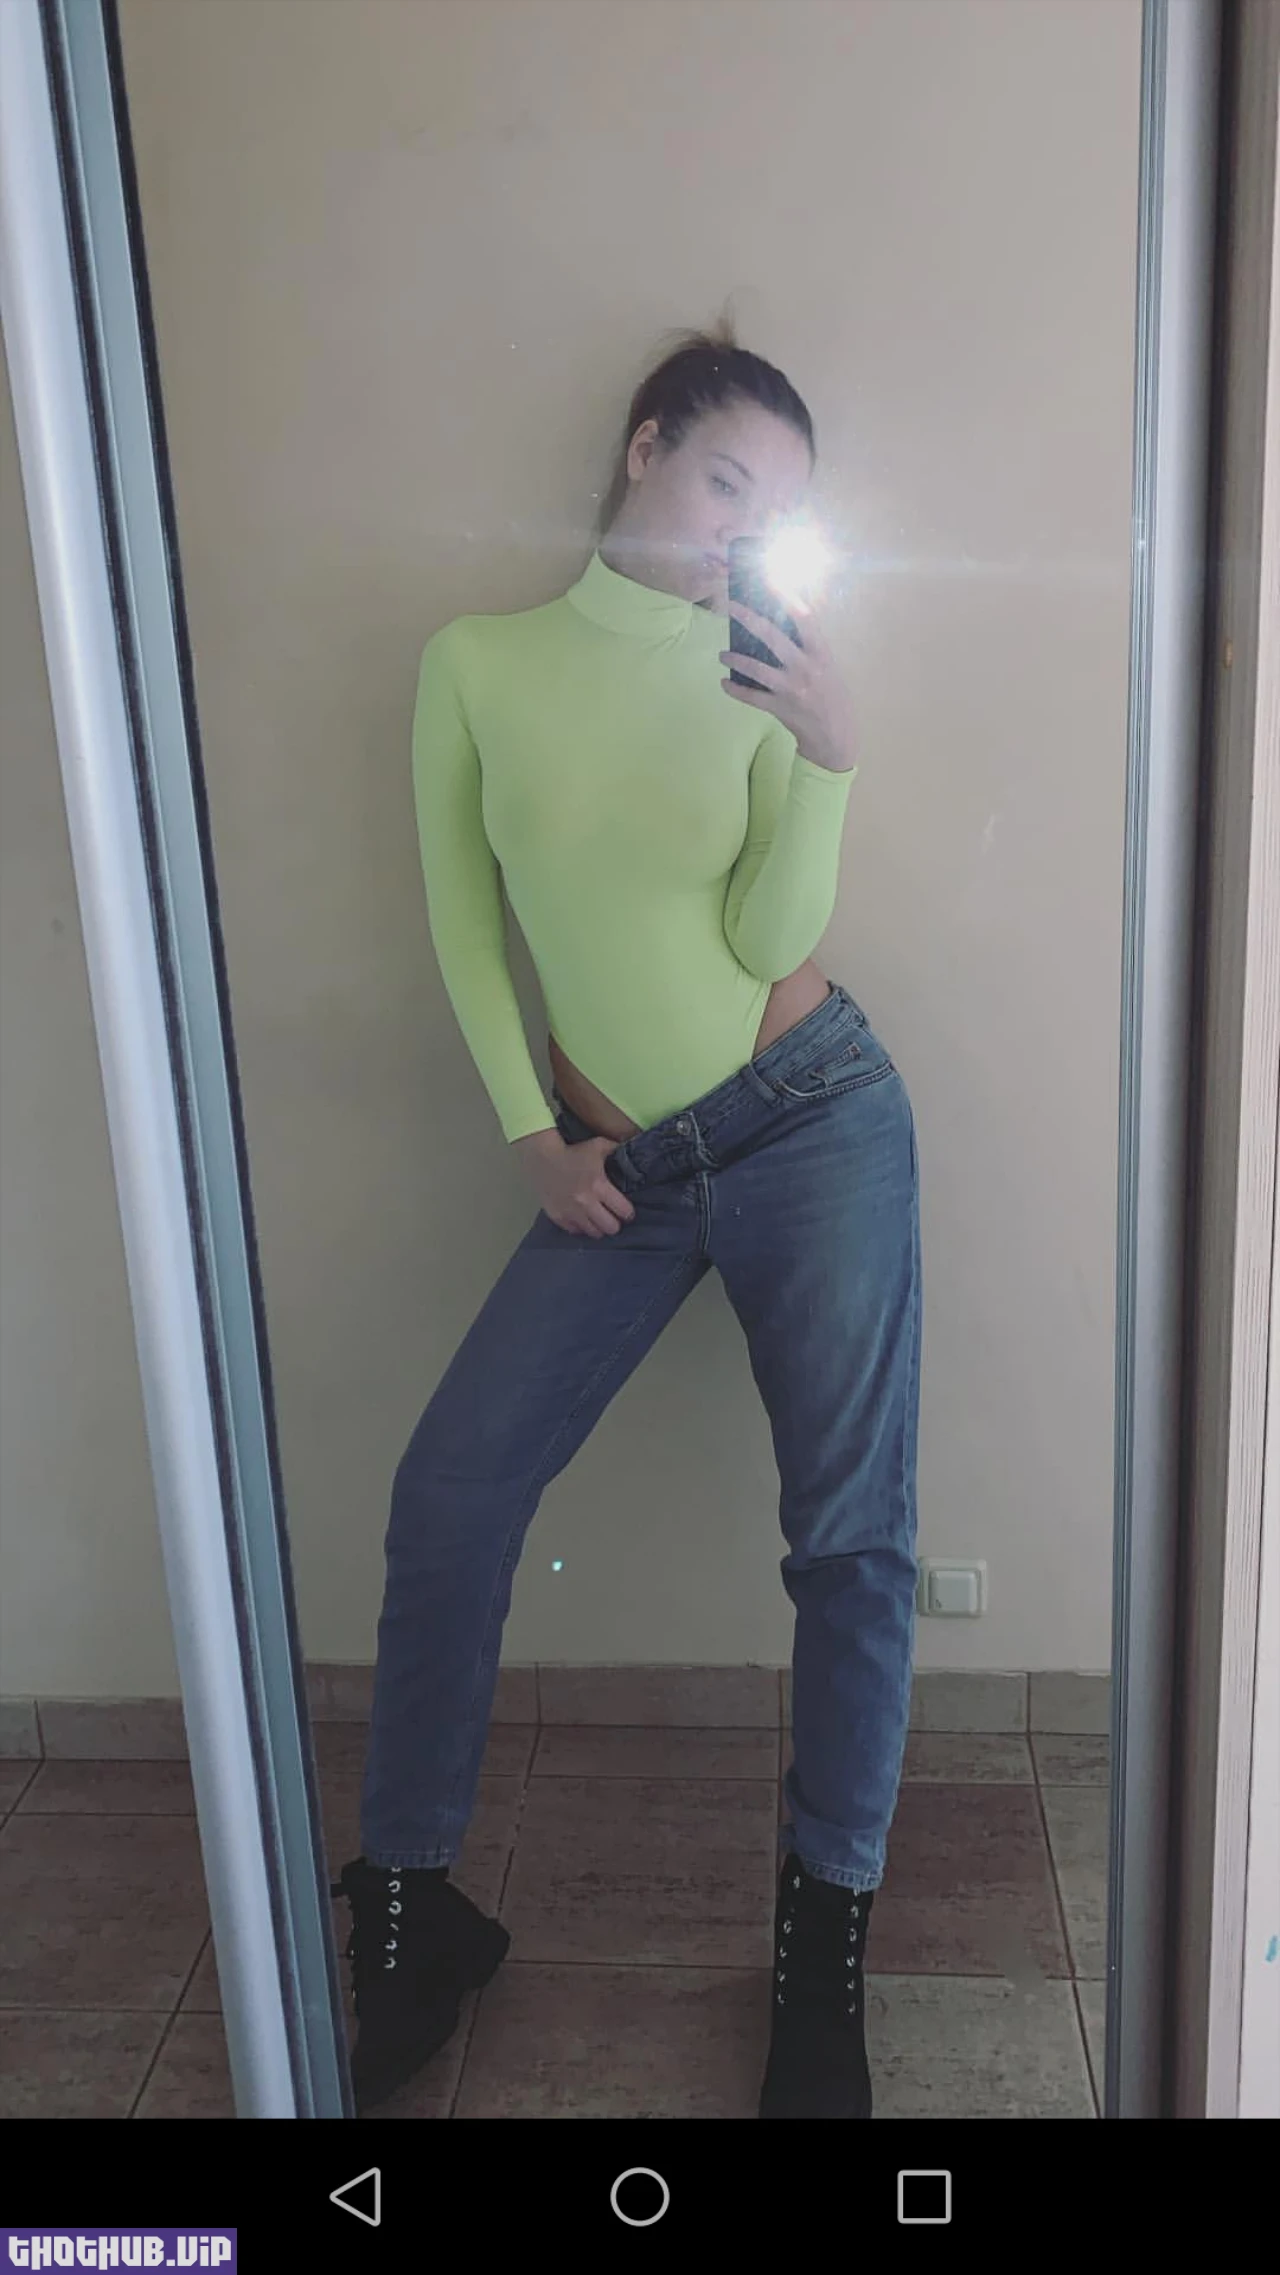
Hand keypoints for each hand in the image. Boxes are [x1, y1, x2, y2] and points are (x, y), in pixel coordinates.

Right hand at [512, 1128, 636, 1237]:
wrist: (542, 1157)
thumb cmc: (573, 1152)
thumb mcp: (599, 1145)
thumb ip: (618, 1150)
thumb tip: (636, 1151)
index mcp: (599, 1185)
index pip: (624, 1211)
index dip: (628, 1212)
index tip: (627, 1211)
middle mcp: (586, 1202)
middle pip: (611, 1228)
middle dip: (615, 1223)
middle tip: (613, 1216)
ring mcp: (571, 1212)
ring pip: (594, 1233)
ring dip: (599, 1227)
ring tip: (598, 1219)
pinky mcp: (558, 1217)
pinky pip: (576, 1231)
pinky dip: (581, 1227)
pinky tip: (583, 1218)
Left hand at [720, 598, 856, 773]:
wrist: (835, 736)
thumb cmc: (831, 695)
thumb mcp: (828, 667)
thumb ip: (809, 648)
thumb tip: (780, 623)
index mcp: (821, 654)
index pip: (805, 618)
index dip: (787, 597)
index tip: (770, 581)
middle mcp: (806, 668)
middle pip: (773, 637)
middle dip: (749, 619)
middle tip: (731, 606)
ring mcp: (791, 689)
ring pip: (757, 669)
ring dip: (736, 659)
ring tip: (722, 653)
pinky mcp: (779, 708)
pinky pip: (751, 697)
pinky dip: (735, 689)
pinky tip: (724, 682)